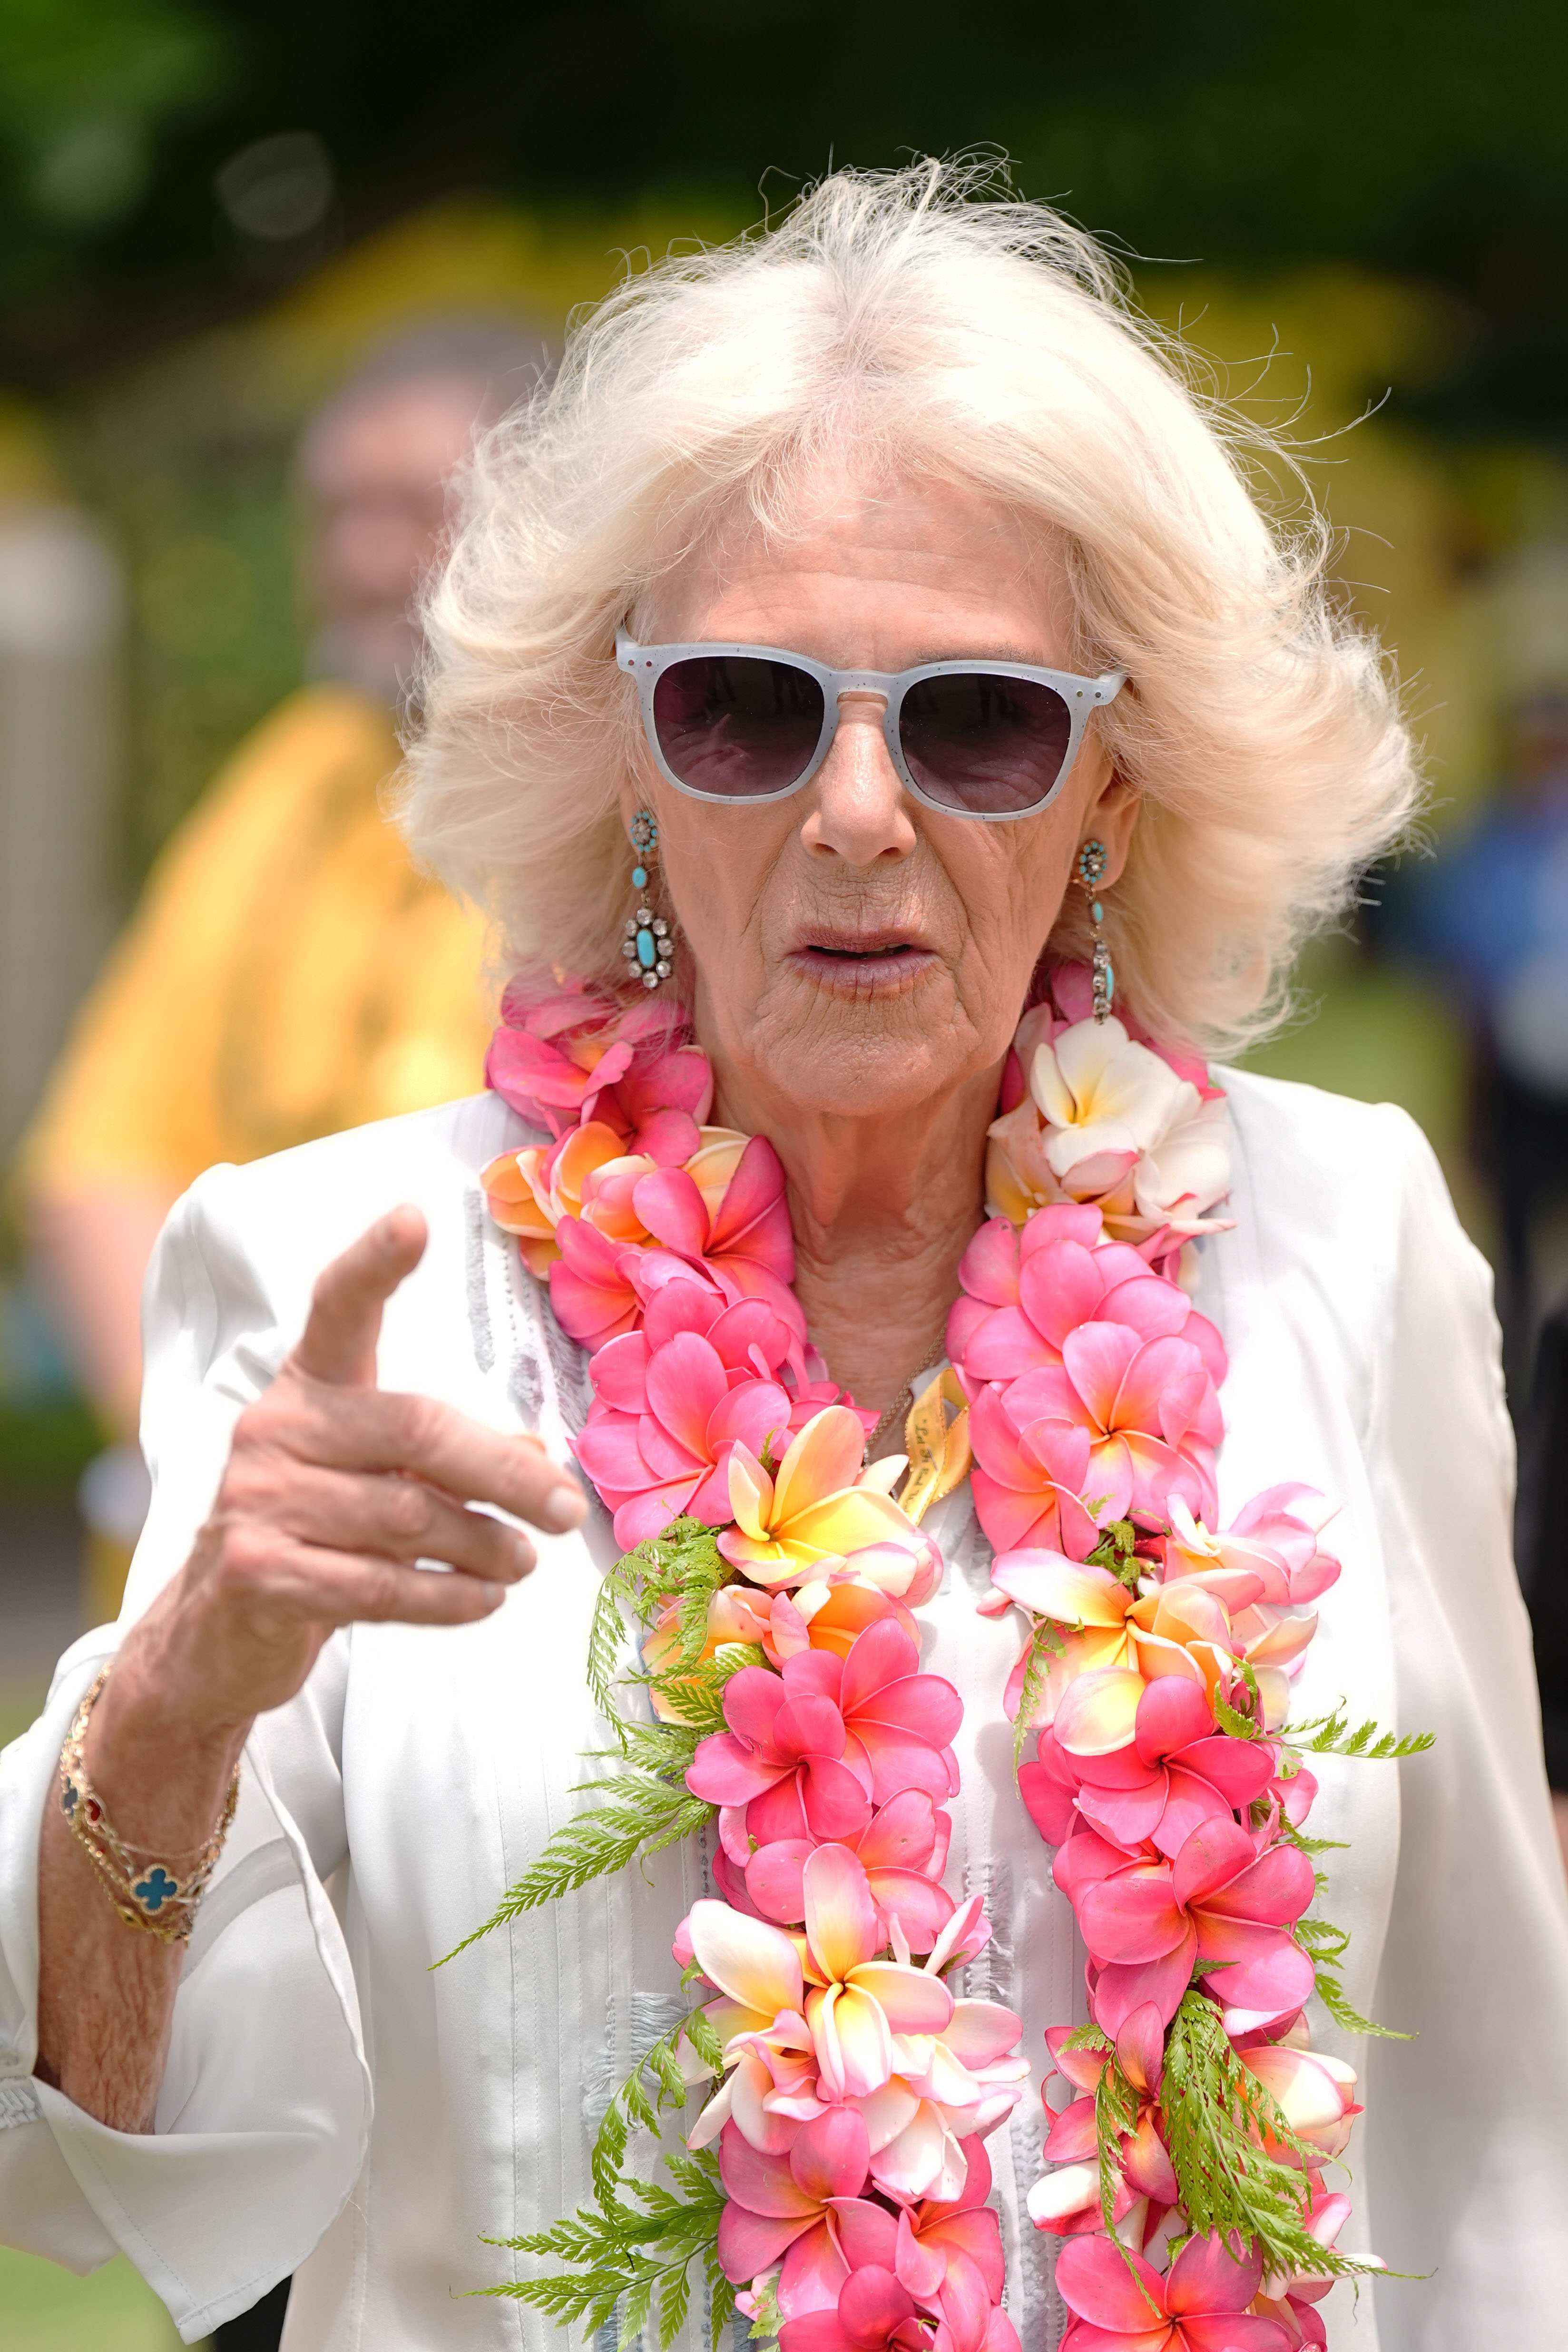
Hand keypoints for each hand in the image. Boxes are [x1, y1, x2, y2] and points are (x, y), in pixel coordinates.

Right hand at [98, 1206, 586, 1774]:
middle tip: (563, 1511)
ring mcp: (258, 1498)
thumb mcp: (380, 1477)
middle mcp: (274, 1425)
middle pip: (419, 1431)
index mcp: (309, 1383)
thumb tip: (538, 1459)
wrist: (219, 1629)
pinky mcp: (258, 1570)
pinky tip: (483, 1600)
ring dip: (486, 1547)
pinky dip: (450, 1597)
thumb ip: (447, 1458)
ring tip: (523, 1562)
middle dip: (507, 1475)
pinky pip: (382, 1586)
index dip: (376, 1262)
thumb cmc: (322, 1532)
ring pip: (411, 1518)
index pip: (340, 1306)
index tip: (414, 1217)